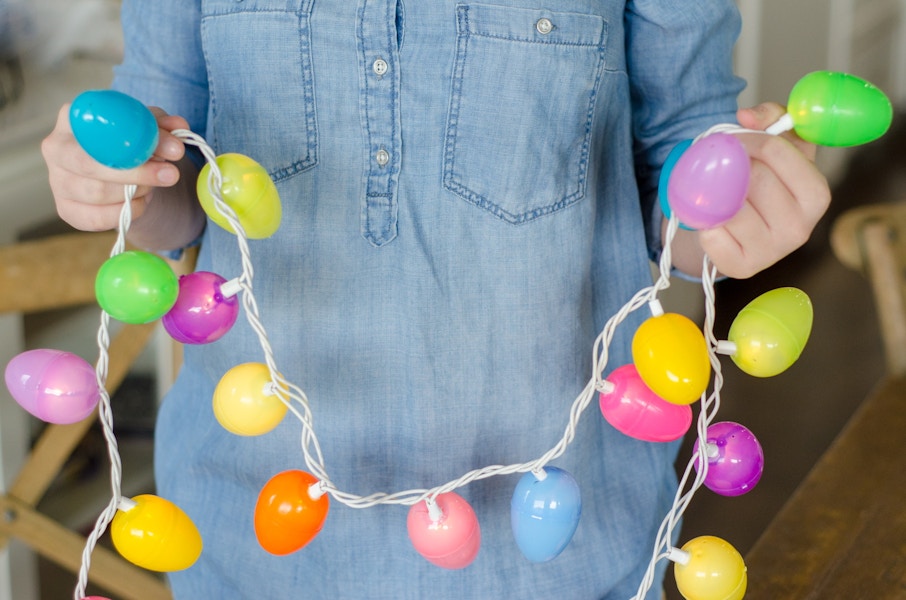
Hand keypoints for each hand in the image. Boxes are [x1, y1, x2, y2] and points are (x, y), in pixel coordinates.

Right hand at [41, 103, 188, 231]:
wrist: (120, 173)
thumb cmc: (128, 143)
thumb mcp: (147, 128)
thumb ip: (162, 126)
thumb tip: (179, 126)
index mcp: (73, 119)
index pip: (98, 128)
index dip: (135, 141)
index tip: (174, 150)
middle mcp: (56, 148)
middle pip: (90, 164)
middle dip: (137, 172)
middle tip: (171, 174)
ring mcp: (58, 181)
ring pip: (96, 193)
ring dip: (135, 192)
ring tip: (151, 186)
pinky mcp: (66, 210)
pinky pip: (96, 218)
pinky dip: (125, 212)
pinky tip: (138, 202)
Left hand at [670, 103, 831, 278]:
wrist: (735, 229)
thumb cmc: (759, 183)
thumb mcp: (776, 144)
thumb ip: (770, 118)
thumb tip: (746, 116)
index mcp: (816, 194)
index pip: (777, 151)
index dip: (746, 139)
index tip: (732, 140)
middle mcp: (801, 227)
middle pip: (753, 178)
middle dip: (730, 166)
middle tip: (720, 166)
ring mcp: (773, 252)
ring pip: (731, 207)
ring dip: (714, 194)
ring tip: (714, 191)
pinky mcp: (743, 267)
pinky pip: (713, 235)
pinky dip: (704, 222)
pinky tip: (711, 219)